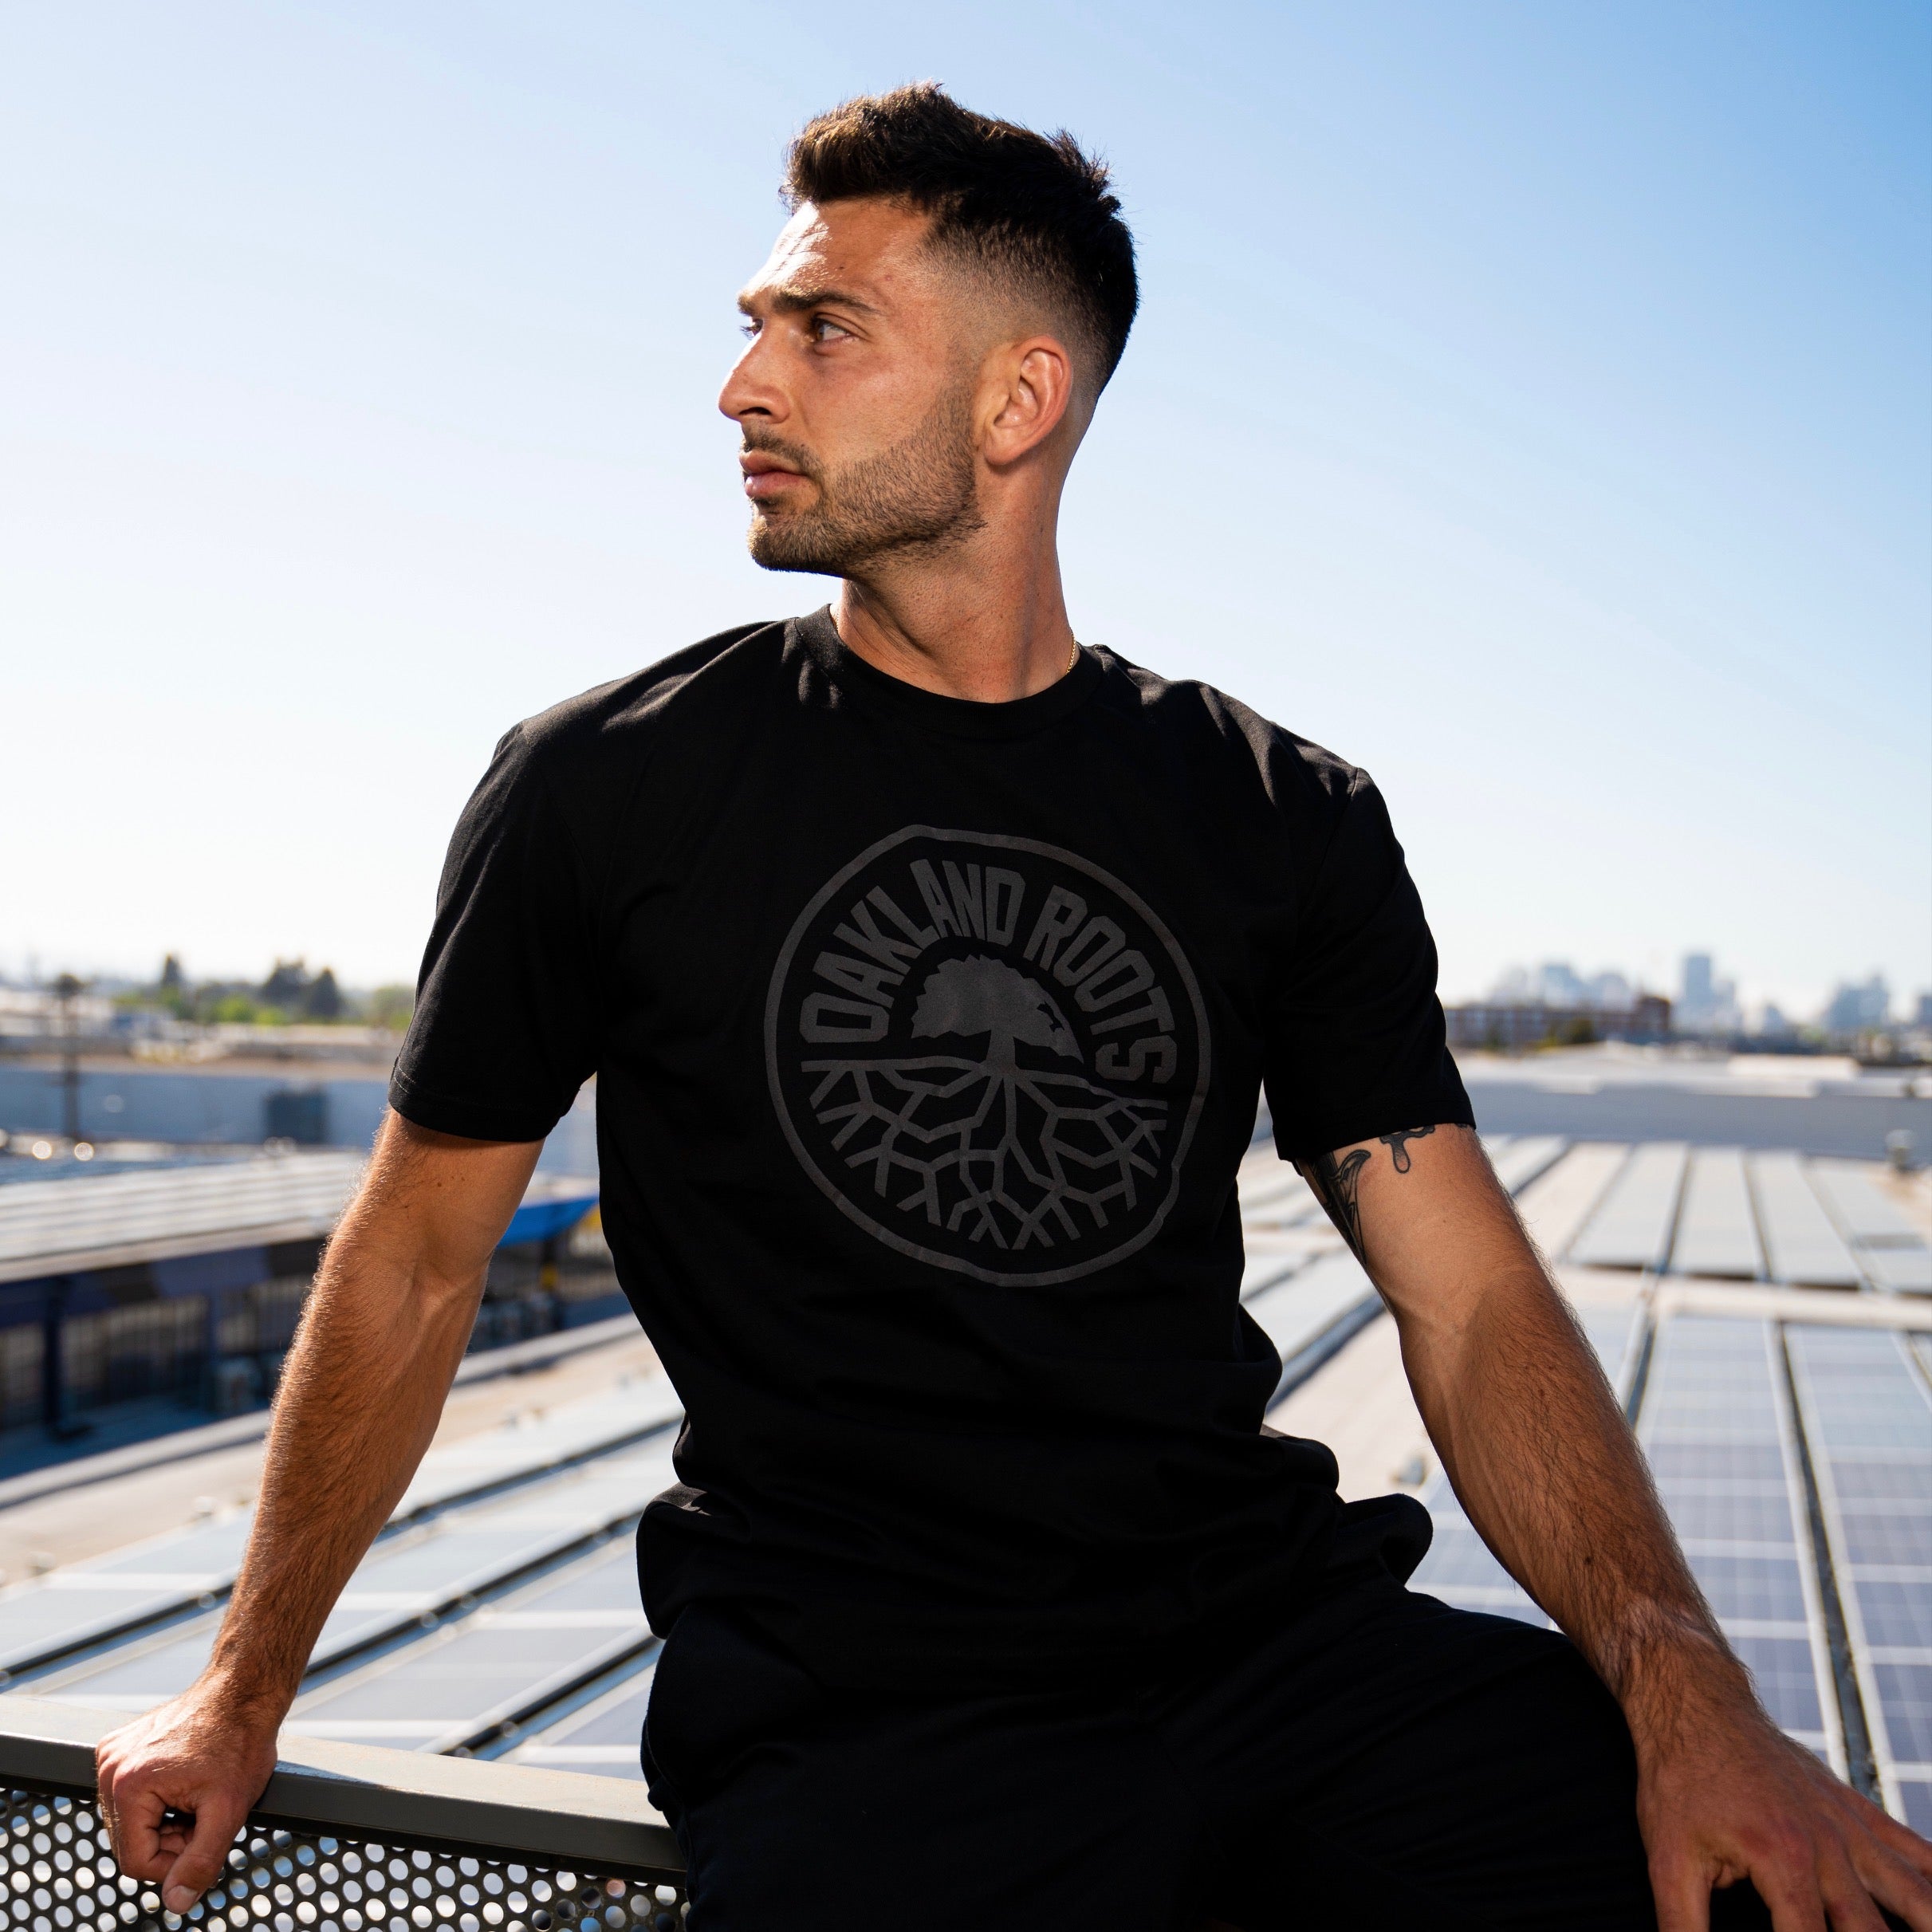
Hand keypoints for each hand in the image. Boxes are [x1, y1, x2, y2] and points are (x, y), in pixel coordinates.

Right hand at [95, 1683, 281, 1913]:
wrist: (243, 1690)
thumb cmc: (241, 1742)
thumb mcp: (230, 1809)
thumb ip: (202, 1861)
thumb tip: (177, 1903)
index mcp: (128, 1786)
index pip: (136, 1863)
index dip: (175, 1862)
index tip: (205, 1835)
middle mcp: (109, 1768)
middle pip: (130, 1842)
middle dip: (170, 1839)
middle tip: (205, 1811)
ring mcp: (110, 1755)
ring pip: (130, 1823)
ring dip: (165, 1821)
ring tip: (197, 1793)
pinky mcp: (118, 1747)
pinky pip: (130, 1796)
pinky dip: (157, 1799)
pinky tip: (184, 1779)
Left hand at [1639, 1689, 1931, 1929]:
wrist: (1696, 1705)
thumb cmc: (1679, 1780)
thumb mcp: (1666, 1857)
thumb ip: (1683, 1923)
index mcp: (1783, 1861)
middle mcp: (1829, 1847)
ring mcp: (1849, 1827)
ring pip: (1914, 1895)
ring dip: (1926, 1924)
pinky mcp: (1857, 1811)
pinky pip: (1914, 1848)